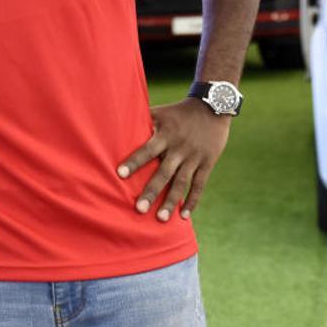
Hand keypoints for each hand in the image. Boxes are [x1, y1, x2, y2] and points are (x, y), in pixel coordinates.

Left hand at [116, 98, 230, 221]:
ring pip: (182, 183)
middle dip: (151, 191)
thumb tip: (114, 123)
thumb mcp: (160, 112)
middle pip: (164, 173)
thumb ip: (141, 121)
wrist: (213, 107)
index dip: (134, 162)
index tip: (120, 174)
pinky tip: (184, 216)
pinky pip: (199, 185)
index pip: (147, 150)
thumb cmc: (178, 112)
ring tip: (161, 219)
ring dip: (171, 201)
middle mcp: (179, 148)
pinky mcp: (207, 163)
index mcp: (165, 135)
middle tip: (139, 209)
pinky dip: (192, 201)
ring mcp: (194, 158)